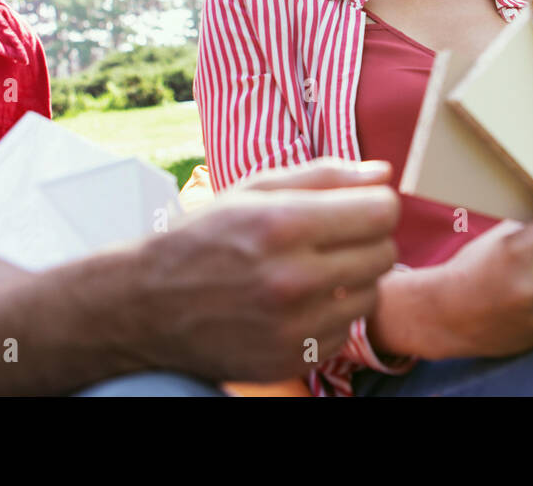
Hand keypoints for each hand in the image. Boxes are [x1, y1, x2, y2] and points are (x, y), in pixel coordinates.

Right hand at [128, 159, 399, 381]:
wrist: (148, 306)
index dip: (376, 204)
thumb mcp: (255, 191)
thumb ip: (325, 176)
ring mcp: (293, 326)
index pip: (382, 211)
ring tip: (314, 271)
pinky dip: (332, 316)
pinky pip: (346, 332)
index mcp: (283, 224)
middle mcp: (292, 278)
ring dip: (353, 281)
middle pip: (385, 253)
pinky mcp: (292, 359)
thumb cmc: (205, 237)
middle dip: (367, 241)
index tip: (358, 208)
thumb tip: (384, 173)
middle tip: (335, 240)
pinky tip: (299, 304)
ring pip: (372, 294)